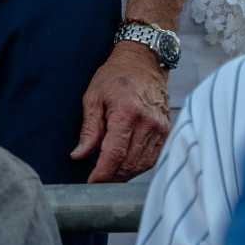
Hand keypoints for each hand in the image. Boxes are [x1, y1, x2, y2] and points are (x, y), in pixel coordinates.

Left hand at [71, 41, 170, 181]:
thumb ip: (88, 130)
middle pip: (129, 163)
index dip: (102, 173)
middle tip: (97, 179)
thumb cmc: (116, 76)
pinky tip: (126, 165)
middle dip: (111, 177)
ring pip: (142, 165)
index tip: (91, 182)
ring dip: (125, 174)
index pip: (114, 154)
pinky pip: (153, 158)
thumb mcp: (93, 97)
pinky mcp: (167, 131)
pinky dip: (139, 166)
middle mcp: (147, 123)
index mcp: (127, 113)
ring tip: (110, 173)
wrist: (144, 61)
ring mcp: (160, 128)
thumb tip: (78, 156)